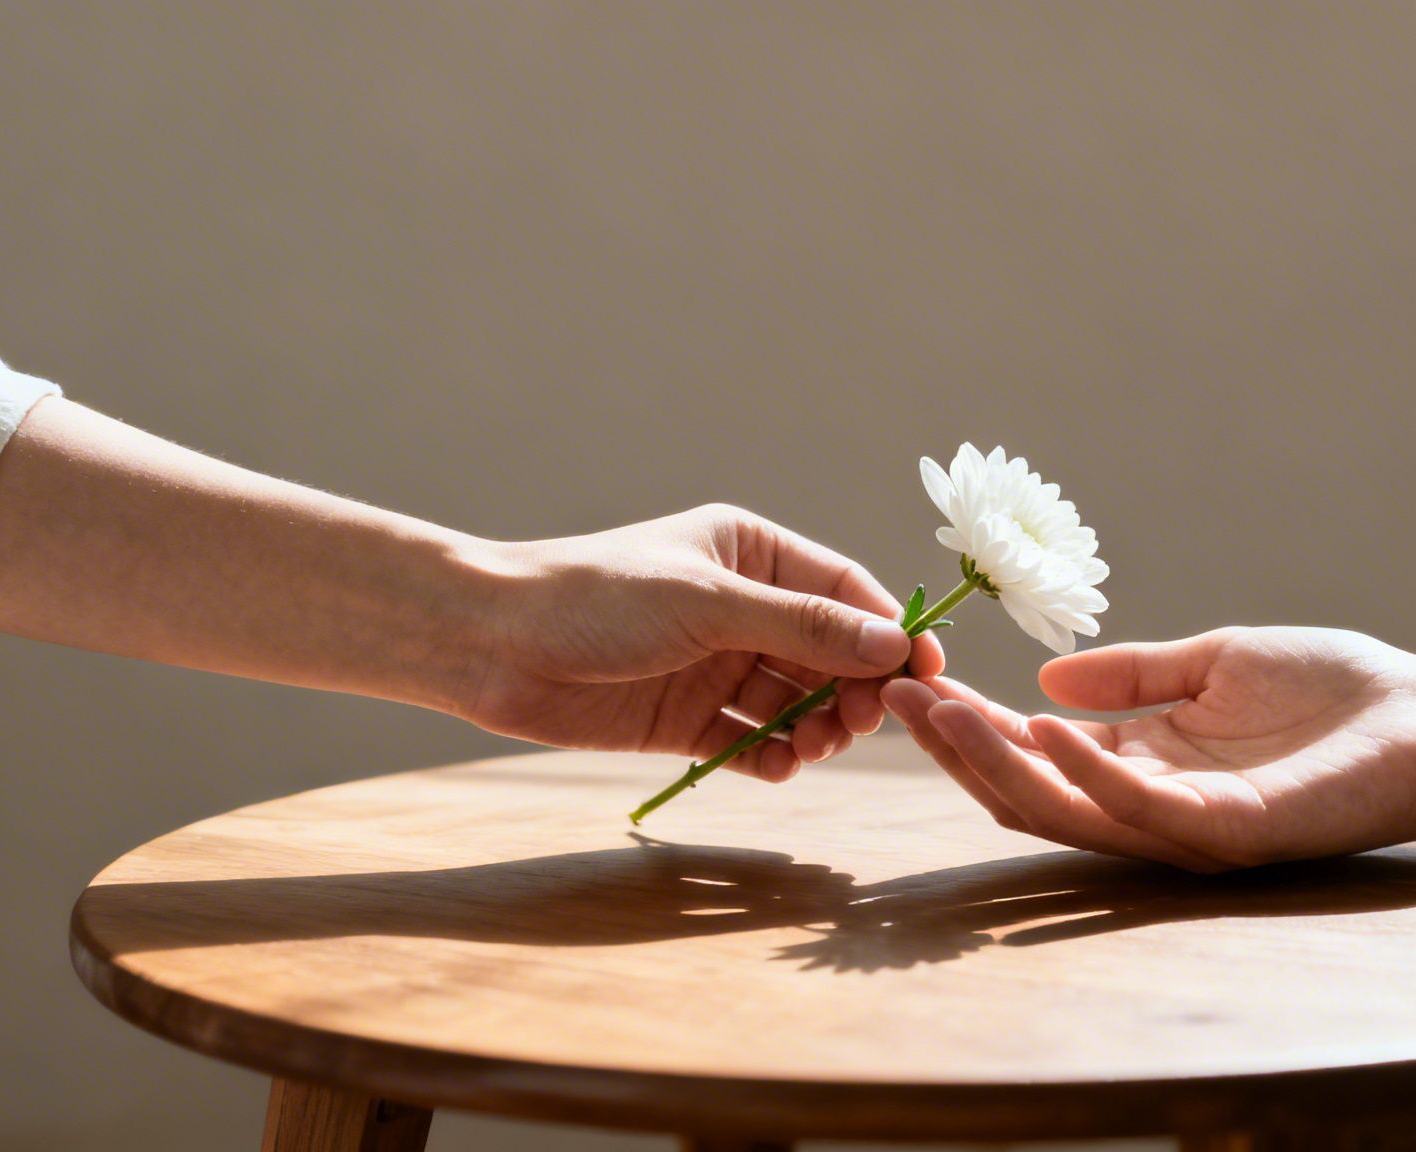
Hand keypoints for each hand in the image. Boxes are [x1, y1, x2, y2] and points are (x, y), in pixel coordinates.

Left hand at [461, 504, 941, 778]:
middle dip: (853, 690)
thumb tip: (893, 645)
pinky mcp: (685, 720)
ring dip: (815, 729)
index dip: (888, 632)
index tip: (925, 674)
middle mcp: (741, 608)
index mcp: (751, 554)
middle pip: (828, 654)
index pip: (844, 592)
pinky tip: (774, 768)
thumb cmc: (596, 598)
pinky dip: (770, 757)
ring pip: (794, 703)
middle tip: (863, 724)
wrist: (490, 645)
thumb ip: (803, 627)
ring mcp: (714, 666)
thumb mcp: (710, 603)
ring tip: (814, 749)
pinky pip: (749, 741)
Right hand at [881, 627, 1415, 870]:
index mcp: (1144, 768)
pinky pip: (1141, 812)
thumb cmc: (1335, 693)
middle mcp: (1153, 809)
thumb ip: (1132, 675)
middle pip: (1030, 796)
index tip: (914, 681)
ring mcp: (1188, 828)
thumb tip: (1044, 679)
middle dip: (958, 751)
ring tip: (941, 713)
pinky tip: (1042, 726)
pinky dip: (1085, 772)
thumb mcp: (1211, 664)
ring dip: (996, 764)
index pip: (1035, 759)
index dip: (970, 727)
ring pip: (1066, 814)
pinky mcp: (1232, 832)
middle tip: (898, 700)